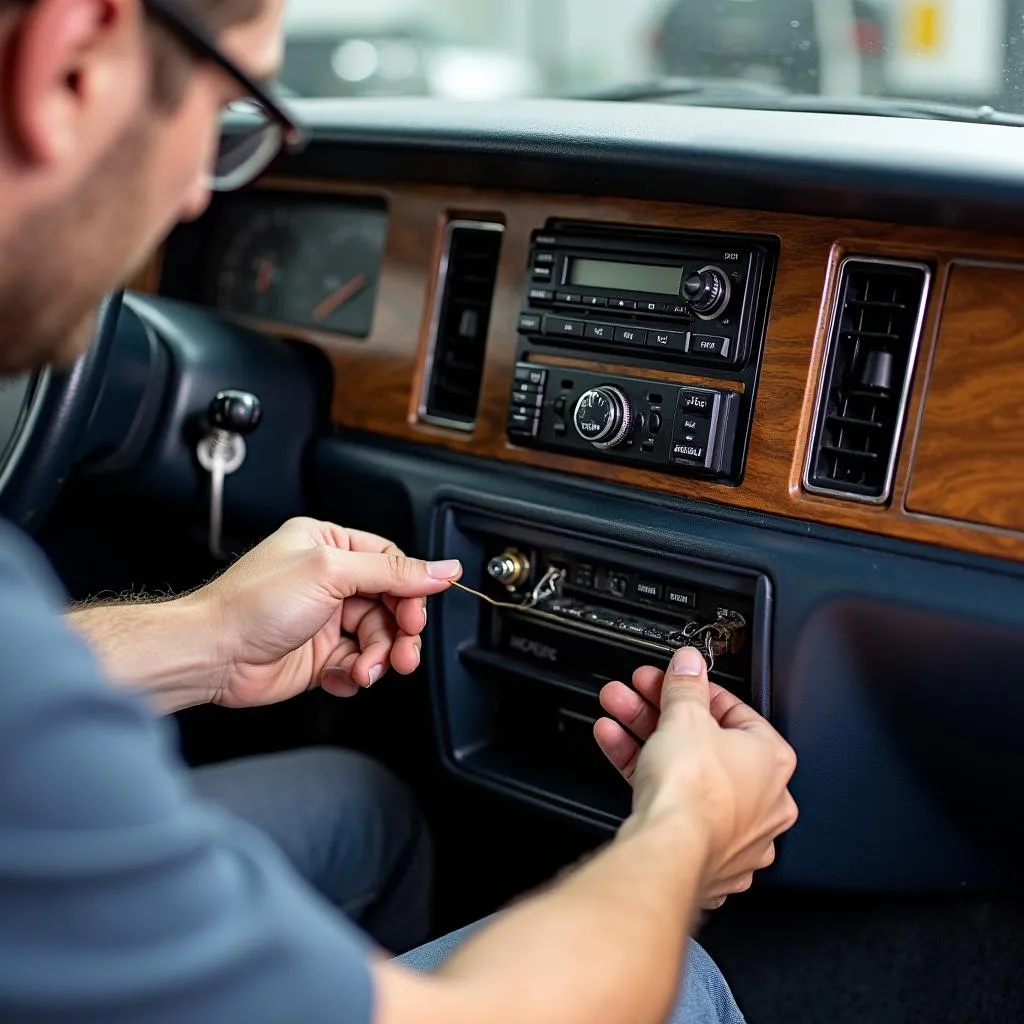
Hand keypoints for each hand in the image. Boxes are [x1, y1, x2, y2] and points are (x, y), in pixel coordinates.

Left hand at [190, 517, 461, 707]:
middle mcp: (328, 579)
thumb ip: (393, 572)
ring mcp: (324, 618)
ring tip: (369, 670)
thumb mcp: (331, 573)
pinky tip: (344, 676)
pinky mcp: (319, 654)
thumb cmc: (252, 604)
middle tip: (404, 650)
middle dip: (400, 631)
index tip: (418, 614)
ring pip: (378, 638)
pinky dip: (358, 673)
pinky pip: (358, 663)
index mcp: (329, 544)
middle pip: (391, 603)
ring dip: (380, 657)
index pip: (391, 563)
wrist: (212, 655)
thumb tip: (442, 568)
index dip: (411, 590)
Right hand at [595, 647, 797, 908]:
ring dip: (644, 735)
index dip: (696, 690)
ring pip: (683, 772)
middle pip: (704, 741)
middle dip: (661, 710)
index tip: (673, 679)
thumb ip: (686, 686)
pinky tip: (615, 743)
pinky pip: (670, 801)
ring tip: (616, 710)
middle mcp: (761, 800)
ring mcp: (730, 832)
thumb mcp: (685, 717)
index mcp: (772, 762)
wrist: (669, 850)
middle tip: (637, 692)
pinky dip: (642, 771)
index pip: (735, 712)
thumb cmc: (695, 792)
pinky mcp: (700, 853)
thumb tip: (689, 664)